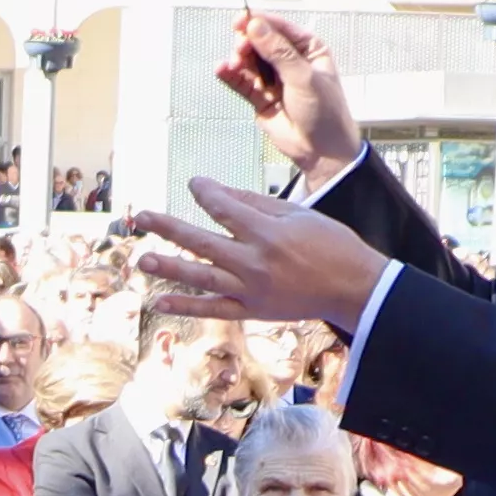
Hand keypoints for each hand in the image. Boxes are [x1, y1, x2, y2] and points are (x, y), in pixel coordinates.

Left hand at [136, 175, 394, 337]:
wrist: (354, 288)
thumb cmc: (331, 244)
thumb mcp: (298, 214)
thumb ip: (256, 204)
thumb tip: (218, 193)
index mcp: (267, 232)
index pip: (223, 209)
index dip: (205, 194)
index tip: (194, 184)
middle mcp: (254, 262)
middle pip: (201, 242)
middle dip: (168, 227)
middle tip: (141, 217)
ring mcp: (251, 289)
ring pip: (201, 277)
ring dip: (168, 267)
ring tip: (142, 259)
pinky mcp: (252, 310)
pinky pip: (213, 309)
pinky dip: (186, 306)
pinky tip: (160, 301)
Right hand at [217, 8, 363, 178]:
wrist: (322, 151)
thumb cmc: (324, 113)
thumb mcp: (304, 77)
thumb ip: (278, 52)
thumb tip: (256, 26)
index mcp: (307, 49)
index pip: (279, 28)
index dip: (259, 22)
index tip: (240, 21)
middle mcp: (289, 60)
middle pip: (260, 42)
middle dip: (246, 43)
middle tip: (240, 50)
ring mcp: (273, 79)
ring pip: (248, 61)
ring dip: (238, 60)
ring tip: (233, 65)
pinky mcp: (260, 97)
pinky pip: (241, 82)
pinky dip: (230, 75)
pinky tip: (221, 70)